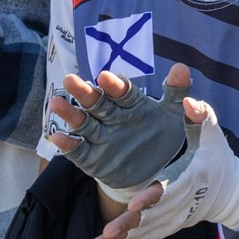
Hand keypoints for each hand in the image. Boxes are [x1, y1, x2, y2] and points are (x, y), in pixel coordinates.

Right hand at [45, 65, 195, 192]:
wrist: (154, 171)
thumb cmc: (161, 135)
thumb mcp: (173, 114)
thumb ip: (177, 92)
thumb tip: (181, 67)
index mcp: (130, 103)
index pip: (121, 92)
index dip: (113, 85)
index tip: (105, 76)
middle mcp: (111, 117)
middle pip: (96, 102)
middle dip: (84, 92)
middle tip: (70, 80)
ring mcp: (100, 137)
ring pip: (83, 123)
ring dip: (70, 114)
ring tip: (56, 103)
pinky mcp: (92, 159)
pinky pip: (79, 151)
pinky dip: (68, 145)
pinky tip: (58, 137)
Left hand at [85, 89, 238, 238]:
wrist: (230, 190)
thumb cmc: (217, 156)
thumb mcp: (211, 132)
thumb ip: (200, 115)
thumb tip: (188, 101)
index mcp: (191, 178)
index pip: (171, 189)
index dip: (153, 197)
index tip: (134, 205)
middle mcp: (182, 203)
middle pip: (154, 217)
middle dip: (130, 226)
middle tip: (108, 232)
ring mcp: (175, 219)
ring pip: (147, 232)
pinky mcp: (168, 227)